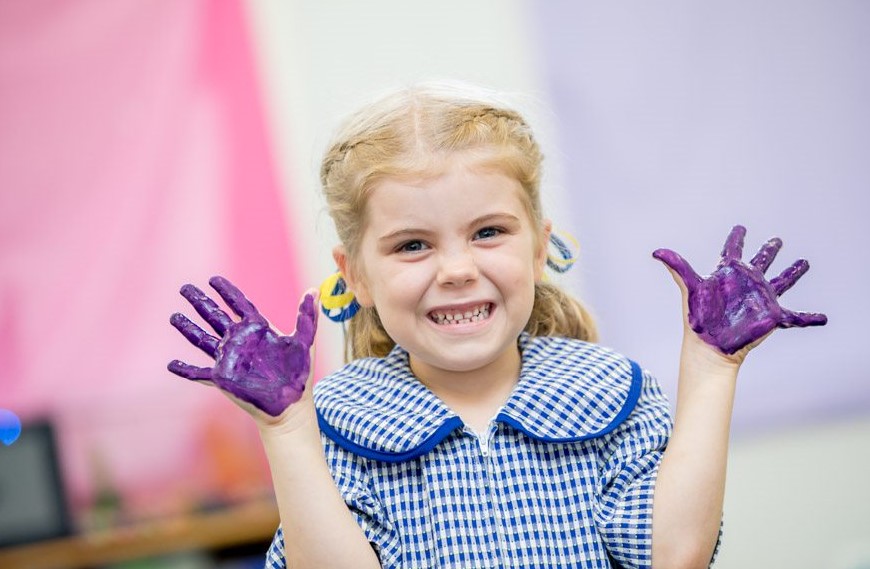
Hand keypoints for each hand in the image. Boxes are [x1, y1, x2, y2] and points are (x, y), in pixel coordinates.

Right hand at [167, 276, 317, 416]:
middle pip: (215, 316)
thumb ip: (307, 315)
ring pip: (202, 339)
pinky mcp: (222, 378)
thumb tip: (314, 289)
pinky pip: (198, 373)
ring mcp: (229, 359)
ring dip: (188, 328)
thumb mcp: (305, 341)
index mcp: (257, 329)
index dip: (226, 291)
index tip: (213, 279)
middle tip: (184, 288)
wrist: (292, 405)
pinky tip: (171, 365)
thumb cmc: (300, 374)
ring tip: (173, 316)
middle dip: (200, 301)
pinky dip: (185, 370)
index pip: (238, 304)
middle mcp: (239, 341)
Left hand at [653, 225, 826, 354]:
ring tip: (804, 262)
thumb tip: (656, 252)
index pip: (732, 249)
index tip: (740, 228)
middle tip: (777, 239)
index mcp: (729, 273)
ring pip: (782, 281)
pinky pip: (798, 317)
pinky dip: (812, 318)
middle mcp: (747, 283)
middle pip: (762, 262)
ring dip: (794, 272)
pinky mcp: (773, 316)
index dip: (736, 238)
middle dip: (769, 250)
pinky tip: (824, 318)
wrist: (710, 347)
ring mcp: (761, 298)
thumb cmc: (698, 319)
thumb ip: (677, 267)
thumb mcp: (690, 288)